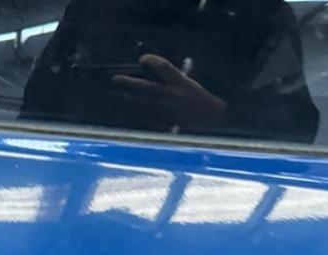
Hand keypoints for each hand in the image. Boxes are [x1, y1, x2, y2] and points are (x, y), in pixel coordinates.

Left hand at [111, 54, 227, 128]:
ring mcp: (167, 110)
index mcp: (181, 82)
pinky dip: (134, 115)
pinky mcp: (165, 122)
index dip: (152, 61)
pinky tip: (124, 112)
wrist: (213, 120)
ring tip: (113, 96)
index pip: (164, 67)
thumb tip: (155, 73)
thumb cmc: (201, 100)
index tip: (142, 59)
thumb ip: (173, 79)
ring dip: (126, 101)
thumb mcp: (189, 85)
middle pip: (146, 88)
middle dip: (129, 83)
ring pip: (141, 105)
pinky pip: (146, 118)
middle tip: (115, 80)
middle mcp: (172, 95)